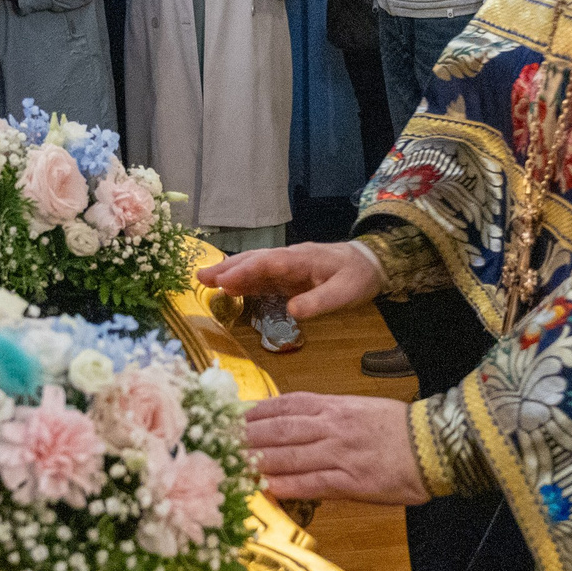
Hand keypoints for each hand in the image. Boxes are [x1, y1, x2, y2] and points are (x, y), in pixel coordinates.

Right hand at [198, 241, 384, 320]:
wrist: (370, 263)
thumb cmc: (358, 277)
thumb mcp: (345, 292)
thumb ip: (319, 302)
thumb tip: (291, 311)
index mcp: (301, 259)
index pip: (267, 262)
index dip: (245, 271)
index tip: (224, 282)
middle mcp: (289, 259)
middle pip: (254, 260)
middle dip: (228, 268)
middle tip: (201, 277)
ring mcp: (287, 266)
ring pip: (255, 266)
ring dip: (230, 272)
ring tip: (205, 280)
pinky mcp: (288, 275)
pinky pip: (262, 276)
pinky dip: (244, 281)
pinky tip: (229, 288)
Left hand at [241, 393, 427, 504]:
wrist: (435, 445)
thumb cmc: (397, 429)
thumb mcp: (358, 410)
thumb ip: (324, 415)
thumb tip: (289, 423)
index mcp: (334, 406)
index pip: (284, 405)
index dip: (253, 412)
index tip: (229, 418)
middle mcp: (332, 426)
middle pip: (279, 429)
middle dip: (245, 437)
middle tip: (217, 443)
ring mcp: (341, 454)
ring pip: (289, 455)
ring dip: (257, 461)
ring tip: (231, 466)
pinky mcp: (352, 482)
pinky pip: (312, 483)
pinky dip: (287, 486)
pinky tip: (266, 489)